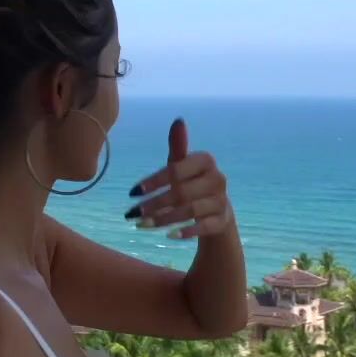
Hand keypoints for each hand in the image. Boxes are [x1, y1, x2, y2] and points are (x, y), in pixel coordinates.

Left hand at [125, 119, 235, 240]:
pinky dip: (186, 232)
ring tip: (142, 226)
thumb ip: (178, 147)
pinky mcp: (222, 220)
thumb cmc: (192, 182)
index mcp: (205, 160)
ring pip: (190, 211)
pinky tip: (169, 236)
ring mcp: (222, 200)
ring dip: (164, 220)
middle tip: (132, 214)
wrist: (216, 208)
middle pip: (181, 192)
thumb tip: (178, 121)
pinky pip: (204, 226)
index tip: (133, 193)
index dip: (154, 182)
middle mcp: (217, 178)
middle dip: (155, 204)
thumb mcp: (182, 165)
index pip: (176, 170)